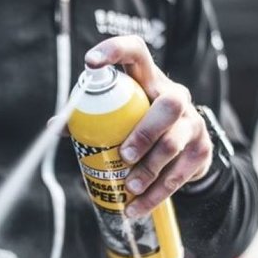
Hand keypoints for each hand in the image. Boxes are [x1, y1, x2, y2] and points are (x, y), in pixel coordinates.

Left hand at [85, 36, 212, 217]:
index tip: (90, 63)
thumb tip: (56, 125)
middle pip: (168, 106)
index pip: (136, 52)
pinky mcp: (201, 150)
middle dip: (145, 132)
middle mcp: (176, 96)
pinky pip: (180, 174)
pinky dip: (156, 194)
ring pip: (174, 143)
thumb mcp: (122, 115)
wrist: (186, 149)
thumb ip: (91, 117)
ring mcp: (193, 122)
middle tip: (124, 155)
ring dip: (150, 169)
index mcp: (149, 80)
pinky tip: (137, 206)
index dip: (114, 50)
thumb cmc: (142, 125)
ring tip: (129, 187)